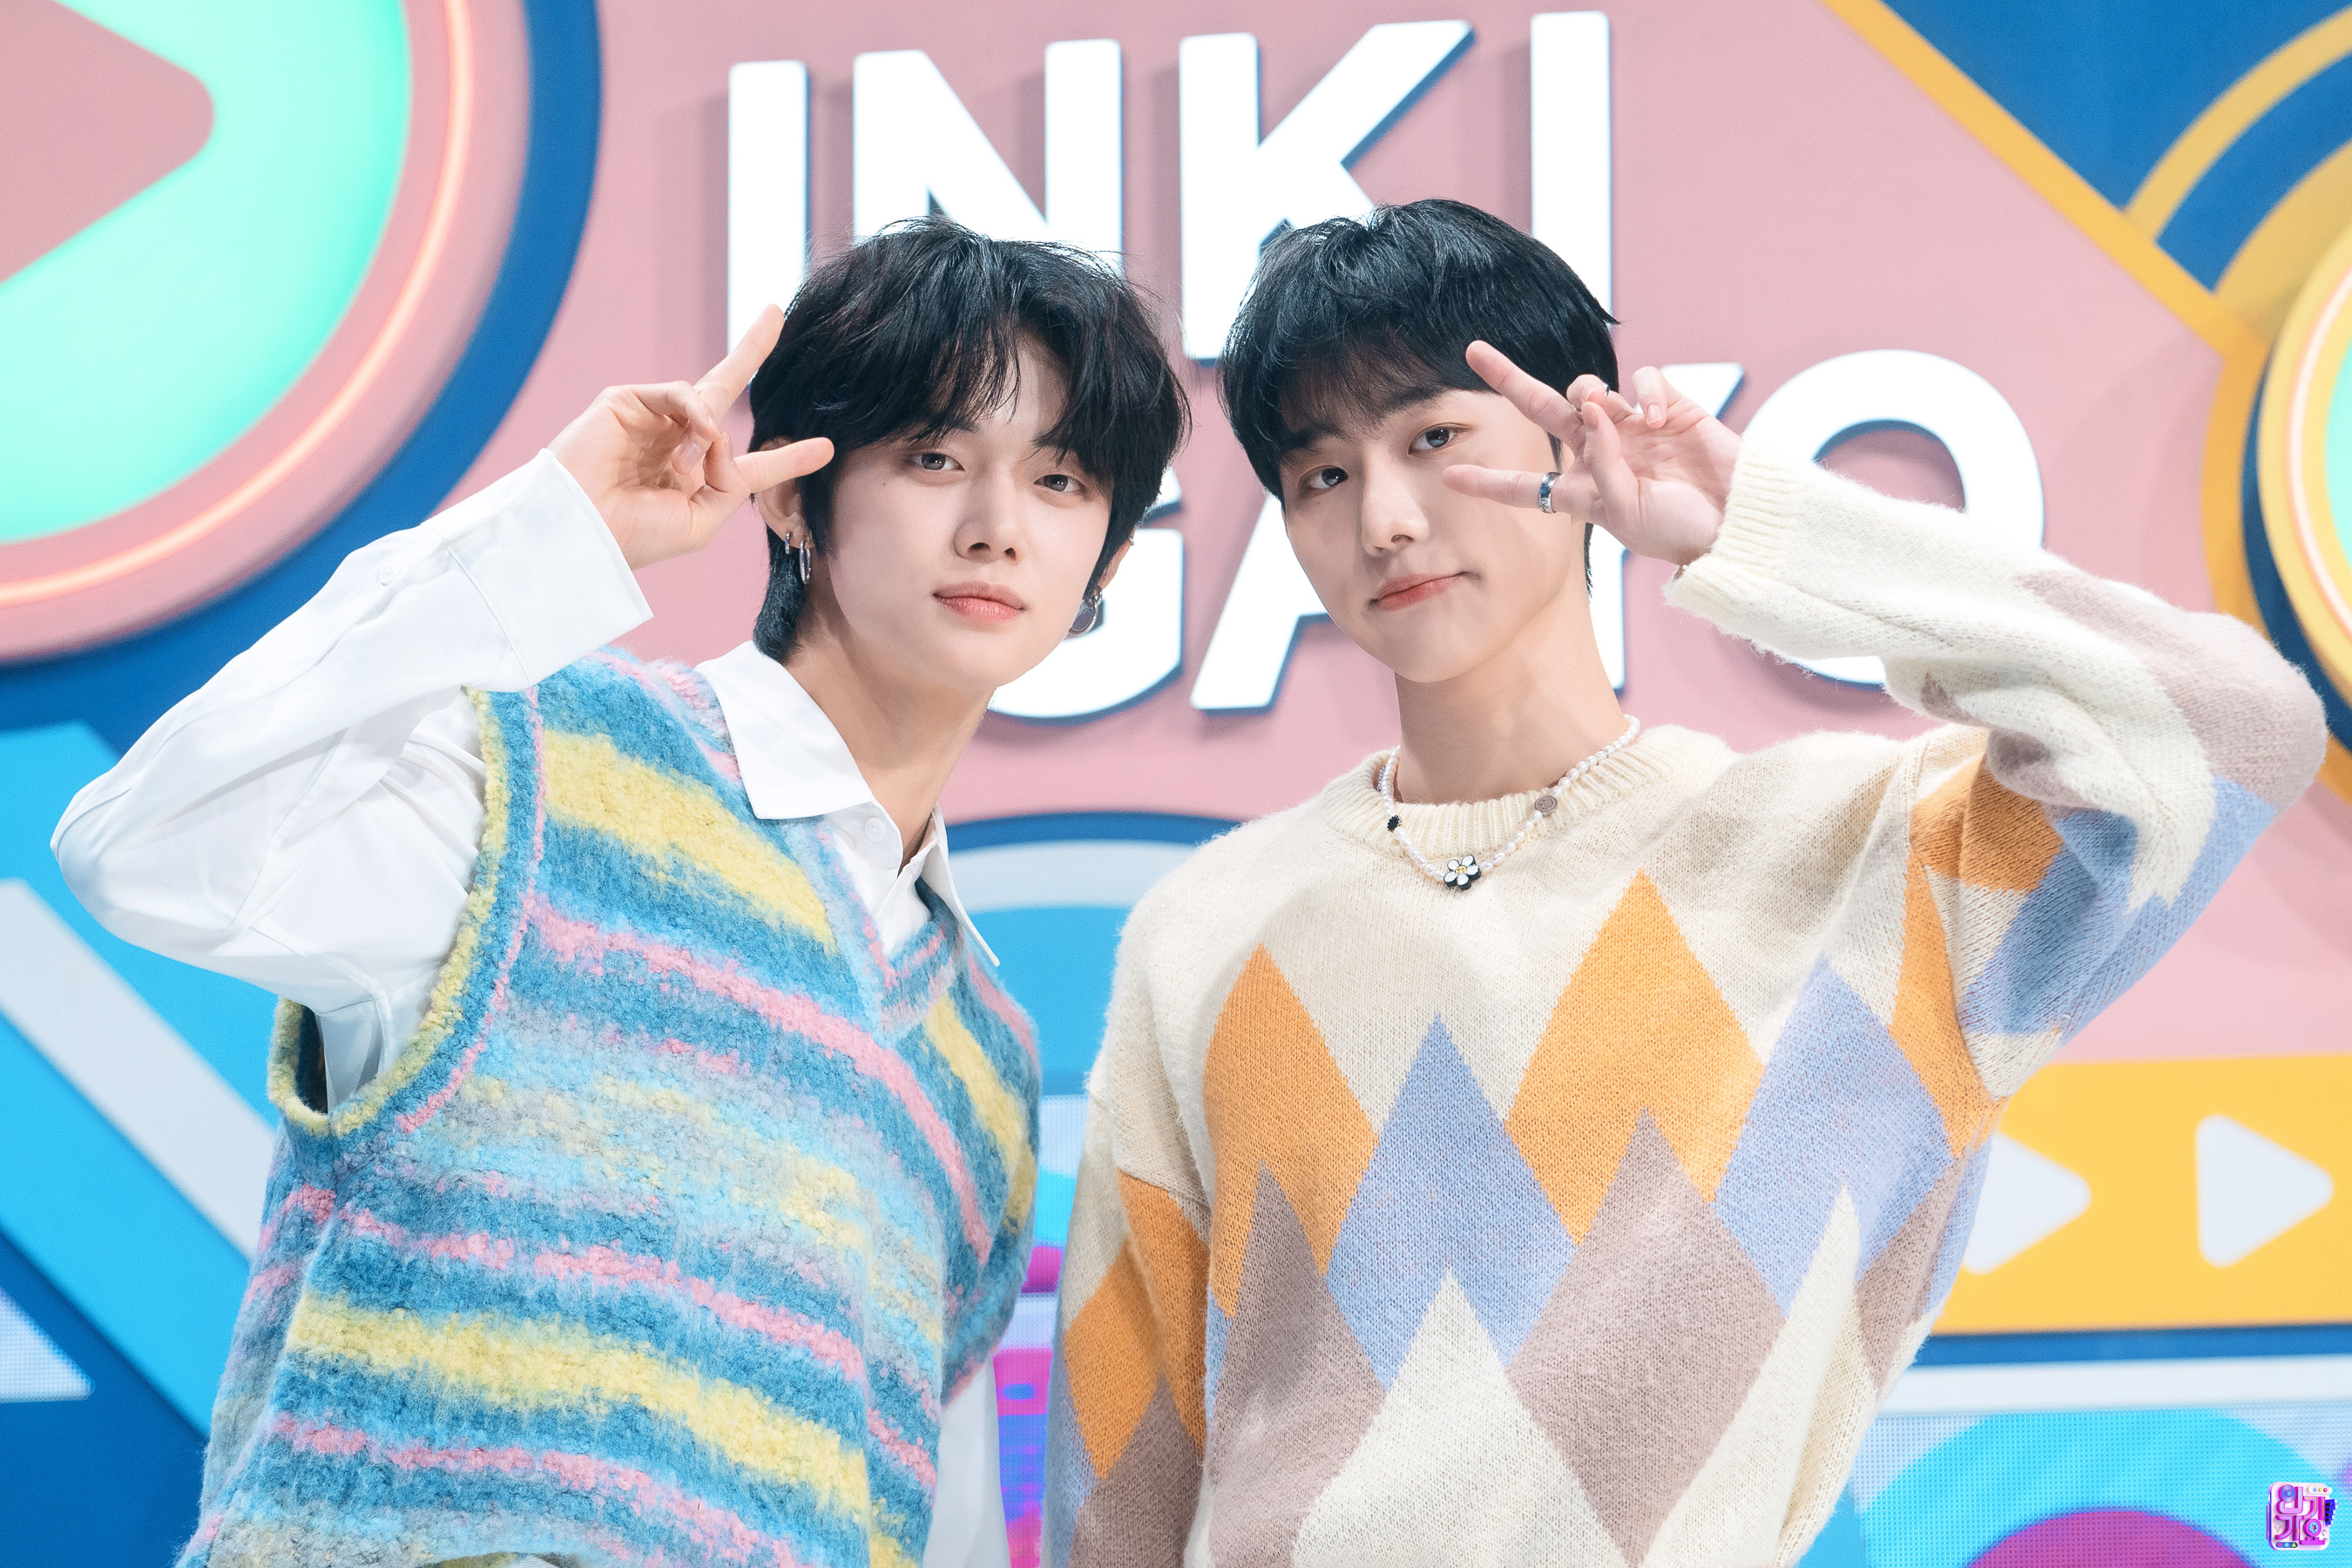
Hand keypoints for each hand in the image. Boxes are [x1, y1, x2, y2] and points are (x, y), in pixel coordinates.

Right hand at [546, 305, 834, 569]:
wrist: (583, 529)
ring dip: (710, 435)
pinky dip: (696, 411)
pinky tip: (697, 434)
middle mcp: (679, 445)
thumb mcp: (702, 521)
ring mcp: (654, 420)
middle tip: (774, 313)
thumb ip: (730, 480)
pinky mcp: (628, 402)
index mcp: (700, 482)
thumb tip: (723, 431)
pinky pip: (681, 392)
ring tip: (688, 466)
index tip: (826, 449)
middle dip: (751, 351)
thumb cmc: (636, 535)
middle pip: (724, 391)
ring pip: (708, 398)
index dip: (789, 458)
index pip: (753, 465)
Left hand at [1441, 342, 1740, 565]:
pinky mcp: (1671, 408)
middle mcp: (1602, 454)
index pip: (1527, 487)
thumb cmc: (1679, 531)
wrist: (1738, 523)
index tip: (1449, 478)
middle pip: (1543, 410)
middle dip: (1509, 380)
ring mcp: (1634, 428)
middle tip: (1474, 351)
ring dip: (1587, 391)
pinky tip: (1663, 419)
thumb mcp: (1626, 512)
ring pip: (1589, 387)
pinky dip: (1647, 393)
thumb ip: (1602, 464)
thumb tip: (1591, 407)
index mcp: (1584, 492)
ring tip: (1608, 412)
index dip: (1489, 482)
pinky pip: (1643, 381)